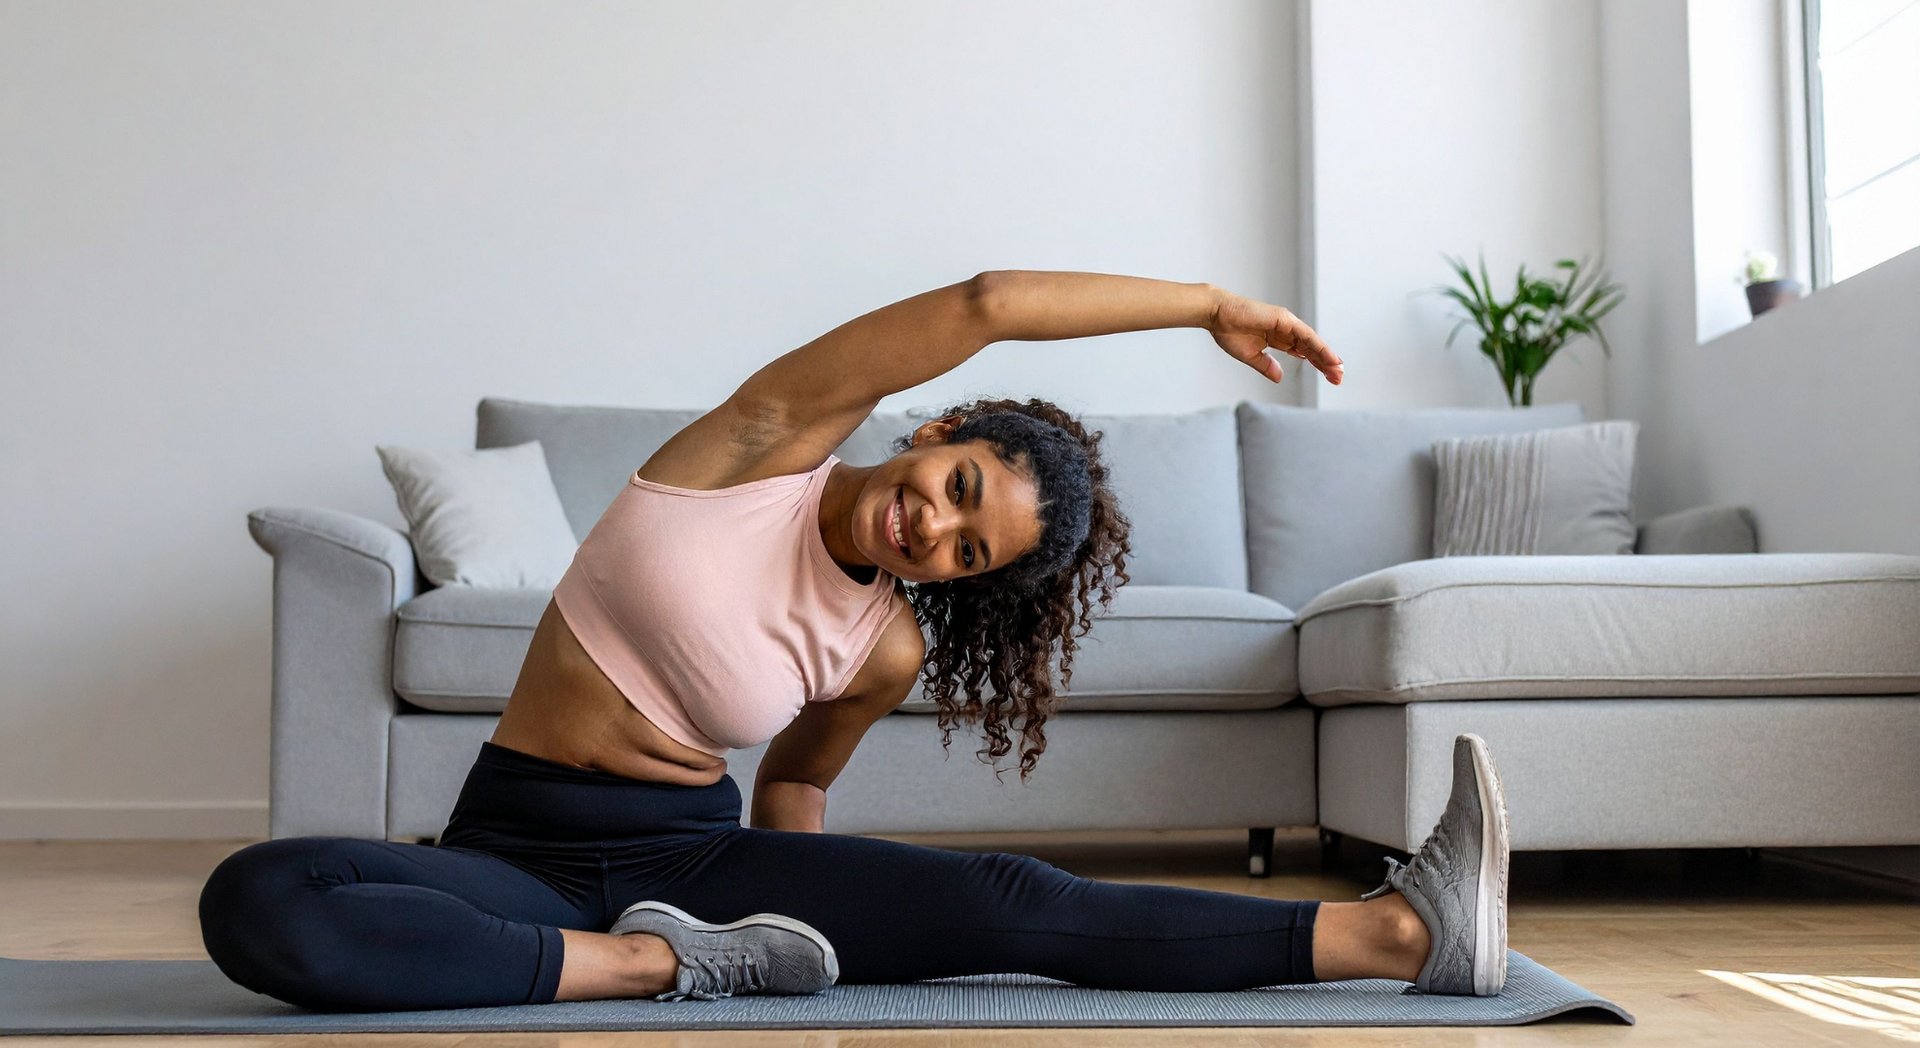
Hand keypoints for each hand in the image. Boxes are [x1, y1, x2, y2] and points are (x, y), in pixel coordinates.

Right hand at [1208, 290, 1342, 384]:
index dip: (1316, 363)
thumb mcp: (1251, 356)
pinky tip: (1329, 357)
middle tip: (1338, 378)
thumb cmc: (1229, 331)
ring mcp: (1286, 323)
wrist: (1218, 315)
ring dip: (1326, 357)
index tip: (1328, 376)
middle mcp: (1286, 329)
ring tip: (1338, 370)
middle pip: (1311, 349)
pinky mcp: (1284, 319)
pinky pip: (1306, 336)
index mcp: (1278, 338)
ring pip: (1312, 343)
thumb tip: (1279, 377)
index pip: (1303, 352)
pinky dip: (1319, 346)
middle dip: (1325, 363)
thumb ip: (1266, 366)